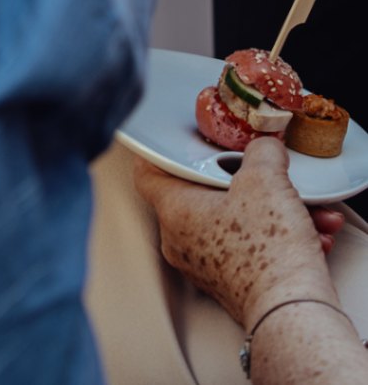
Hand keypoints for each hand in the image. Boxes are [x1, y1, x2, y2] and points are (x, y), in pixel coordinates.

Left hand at [133, 137, 338, 330]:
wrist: (293, 313)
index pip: (149, 173)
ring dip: (273, 211)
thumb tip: (264, 150)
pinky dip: (279, 239)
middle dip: (244, 183)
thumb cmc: (268, 252)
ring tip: (304, 210)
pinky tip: (311, 235)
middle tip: (263, 175)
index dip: (165, 154)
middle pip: (203, 196)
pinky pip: (251, 249)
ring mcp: (206, 267)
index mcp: (175, 211)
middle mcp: (182, 242)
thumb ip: (261, 152)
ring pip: (237, 223)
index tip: (184, 146)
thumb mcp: (266, 178)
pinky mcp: (233, 286)